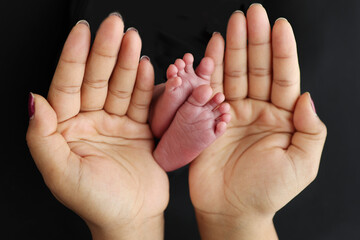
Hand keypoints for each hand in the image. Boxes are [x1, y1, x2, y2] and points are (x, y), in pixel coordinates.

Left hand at [26, 14, 167, 239]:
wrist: (132, 218)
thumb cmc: (95, 202)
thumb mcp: (60, 174)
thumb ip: (41, 137)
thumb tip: (33, 99)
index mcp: (65, 129)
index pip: (66, 85)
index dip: (74, 57)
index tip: (83, 31)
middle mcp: (89, 121)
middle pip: (96, 80)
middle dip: (106, 51)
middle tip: (116, 24)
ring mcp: (115, 123)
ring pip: (121, 87)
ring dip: (127, 62)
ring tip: (133, 40)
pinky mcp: (138, 129)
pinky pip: (141, 103)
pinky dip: (145, 85)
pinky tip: (146, 67)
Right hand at [189, 4, 326, 238]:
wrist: (231, 210)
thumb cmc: (268, 191)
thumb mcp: (302, 163)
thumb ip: (311, 129)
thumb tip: (306, 96)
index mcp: (282, 118)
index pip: (284, 76)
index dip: (283, 51)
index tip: (280, 25)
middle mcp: (257, 110)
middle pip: (257, 68)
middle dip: (255, 40)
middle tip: (251, 14)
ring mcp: (231, 113)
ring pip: (233, 74)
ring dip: (232, 48)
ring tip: (233, 23)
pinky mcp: (207, 120)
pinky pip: (209, 90)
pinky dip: (210, 70)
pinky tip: (212, 48)